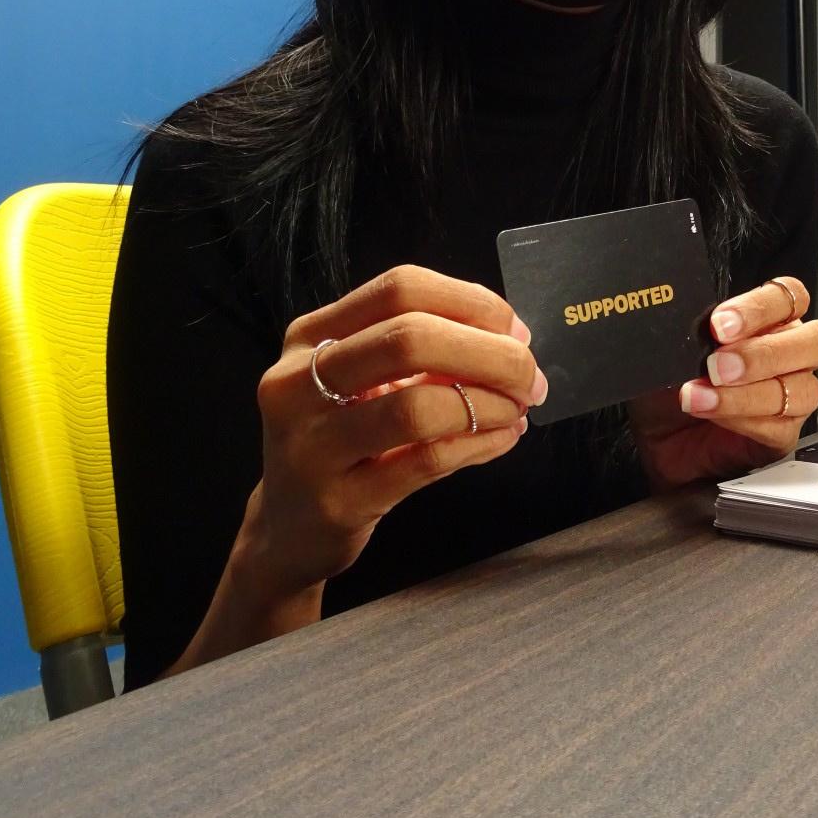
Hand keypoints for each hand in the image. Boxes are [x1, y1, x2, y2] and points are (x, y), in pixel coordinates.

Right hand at [240, 265, 546, 600]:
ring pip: (416, 406)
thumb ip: (422, 351)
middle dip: (489, 353)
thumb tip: (512, 338)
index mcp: (310, 335)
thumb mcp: (363, 381)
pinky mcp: (336, 502)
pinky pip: (424, 462)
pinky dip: (477, 445)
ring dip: (487, 404)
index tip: (514, 331)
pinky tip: (501, 439)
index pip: (399, 288)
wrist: (288, 529)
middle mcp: (297, 381)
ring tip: (516, 411)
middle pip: (409, 338)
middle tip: (529, 377)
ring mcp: (310, 445)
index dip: (470, 302)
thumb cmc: (341, 440)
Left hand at [628, 277, 817, 490]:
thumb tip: (689, 318)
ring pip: (803, 389)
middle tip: (720, 364)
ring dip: (748, 393)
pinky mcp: (782, 435)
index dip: (760, 307)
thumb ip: (692, 328)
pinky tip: (711, 415)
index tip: (720, 324)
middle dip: (767, 352)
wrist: (652, 435)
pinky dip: (743, 420)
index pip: (789, 297)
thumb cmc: (669, 384)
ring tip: (702, 395)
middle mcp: (789, 355)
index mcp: (767, 321)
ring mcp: (792, 396)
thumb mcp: (674, 347)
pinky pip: (781, 427)